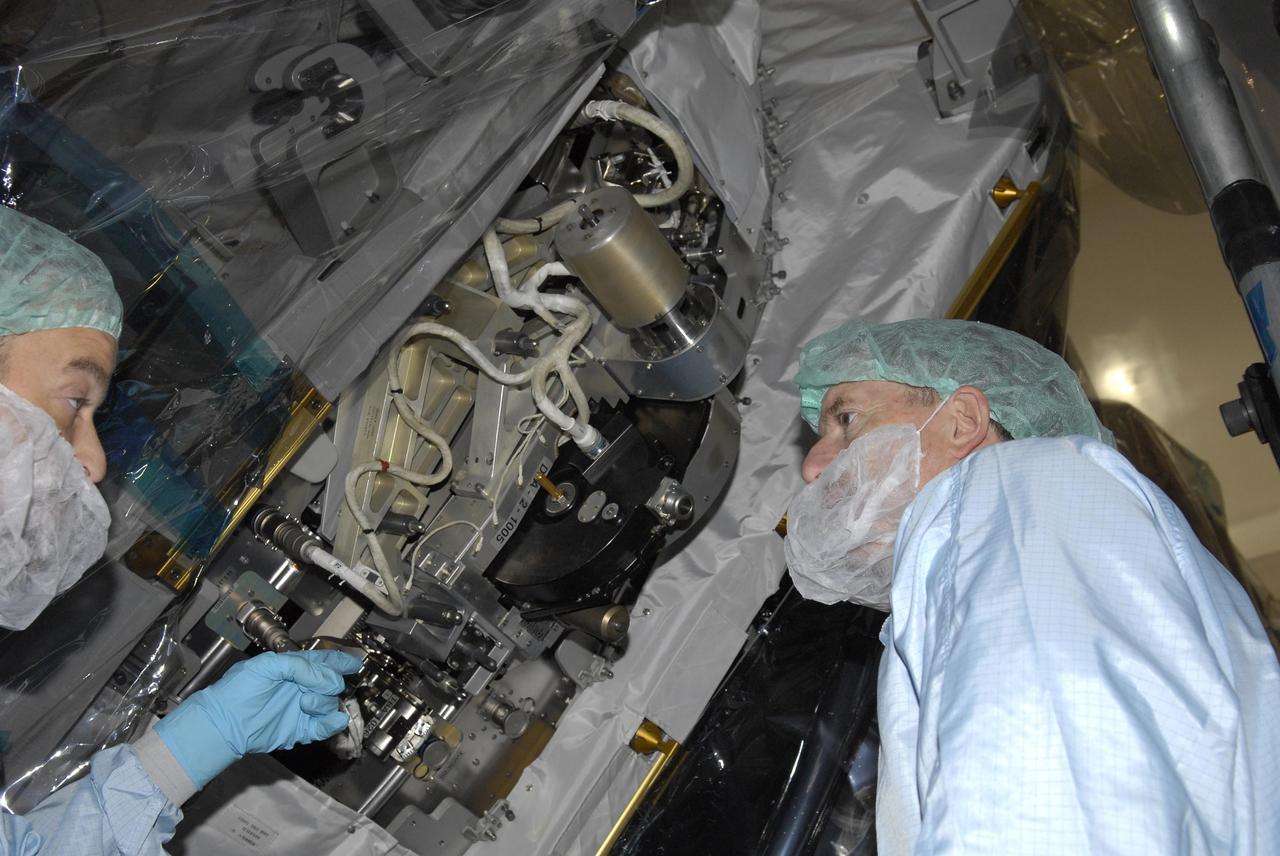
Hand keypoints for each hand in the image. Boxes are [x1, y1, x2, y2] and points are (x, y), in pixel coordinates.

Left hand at [154, 649, 362, 787]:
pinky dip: (332, 724)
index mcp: (295, 669)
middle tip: (318, 685)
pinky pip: (326, 727)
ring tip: (305, 703)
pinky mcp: (302, 730)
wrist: (225, 723)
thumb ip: (299, 665)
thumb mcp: (267, 666)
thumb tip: (324, 677)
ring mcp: (303, 710)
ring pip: (331, 704)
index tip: (355, 663)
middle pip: (333, 682)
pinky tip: (330, 720)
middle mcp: (302, 688)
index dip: (341, 661)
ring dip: (324, 702)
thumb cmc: (238, 690)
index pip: (324, 661)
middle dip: (330, 682)